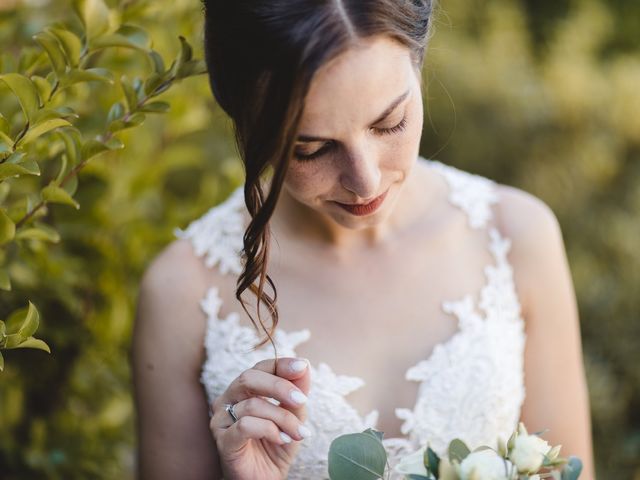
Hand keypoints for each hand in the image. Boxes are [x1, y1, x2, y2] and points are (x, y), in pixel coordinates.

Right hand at [209, 357, 311, 479]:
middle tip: (302, 400)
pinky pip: (245, 425)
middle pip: (249, 378)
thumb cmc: (278, 443)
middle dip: (279, 386)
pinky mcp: (223, 440)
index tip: (302, 366)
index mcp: (244, 389)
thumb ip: (297, 390)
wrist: (267, 477)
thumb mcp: (294, 415)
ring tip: (298, 433)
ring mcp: (221, 420)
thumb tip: (304, 366)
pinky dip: (269, 430)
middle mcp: (228, 399)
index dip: (281, 364)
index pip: (260, 367)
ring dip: (282, 418)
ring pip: (252, 405)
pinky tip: (282, 440)